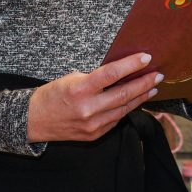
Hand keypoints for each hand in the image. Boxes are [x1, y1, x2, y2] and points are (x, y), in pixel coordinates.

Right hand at [27, 52, 164, 142]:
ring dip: (140, 97)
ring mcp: (93, 124)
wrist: (33, 120)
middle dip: (144, 83)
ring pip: (124, 109)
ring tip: (152, 88)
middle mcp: (89, 108)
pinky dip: (126, 109)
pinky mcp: (94, 135)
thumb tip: (120, 73)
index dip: (132, 65)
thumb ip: (95, 78)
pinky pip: (115, 120)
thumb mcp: (71, 78)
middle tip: (158, 74)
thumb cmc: (51, 95)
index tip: (146, 57)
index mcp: (81, 89)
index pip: (113, 73)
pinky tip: (134, 101)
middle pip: (125, 93)